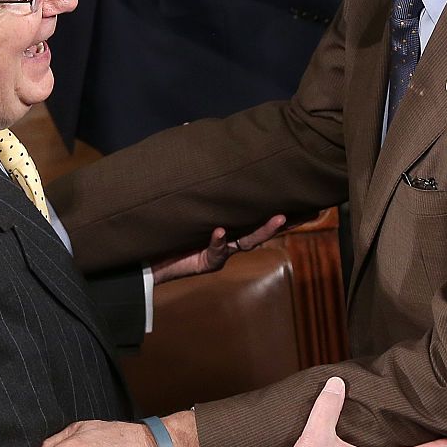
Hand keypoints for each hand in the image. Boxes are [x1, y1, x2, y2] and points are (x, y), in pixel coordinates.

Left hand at [151, 214, 286, 284]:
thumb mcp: (190, 217)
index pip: (251, 222)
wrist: (155, 258)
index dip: (271, 217)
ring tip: (276, 219)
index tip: (291, 207)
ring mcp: (220, 254)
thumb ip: (202, 206)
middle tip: (286, 215)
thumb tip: (213, 183)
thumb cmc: (172, 234)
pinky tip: (220, 231)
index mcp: (227, 231)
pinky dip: (217, 241)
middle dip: (273, 227)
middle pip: (256, 234)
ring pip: (245, 243)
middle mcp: (228, 243)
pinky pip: (216, 252)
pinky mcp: (207, 263)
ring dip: (260, 232)